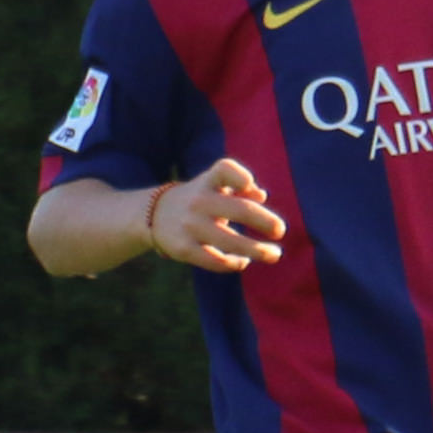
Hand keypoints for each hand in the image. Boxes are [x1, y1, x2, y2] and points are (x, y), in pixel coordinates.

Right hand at [148, 161, 288, 271]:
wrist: (152, 215)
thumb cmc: (199, 199)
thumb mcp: (215, 187)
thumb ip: (241, 187)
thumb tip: (261, 196)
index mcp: (208, 182)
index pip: (225, 170)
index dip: (240, 177)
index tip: (249, 186)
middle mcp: (199, 201)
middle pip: (240, 210)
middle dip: (266, 222)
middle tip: (280, 230)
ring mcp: (190, 226)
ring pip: (232, 242)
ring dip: (258, 250)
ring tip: (274, 254)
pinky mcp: (183, 248)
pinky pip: (215, 260)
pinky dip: (234, 263)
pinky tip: (242, 261)